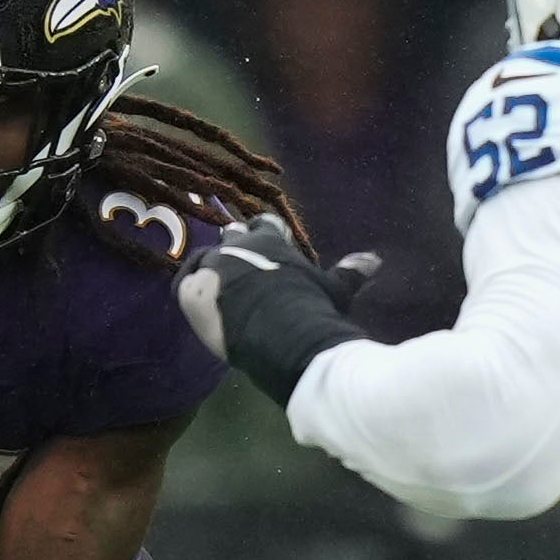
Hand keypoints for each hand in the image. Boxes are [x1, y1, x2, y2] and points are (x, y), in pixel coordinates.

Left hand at [182, 212, 366, 404]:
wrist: (282, 335)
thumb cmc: (313, 309)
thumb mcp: (334, 289)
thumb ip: (350, 271)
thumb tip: (375, 259)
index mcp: (271, 240)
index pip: (264, 224)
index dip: (265, 234)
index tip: (267, 246)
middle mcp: (238, 245)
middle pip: (231, 235)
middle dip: (235, 246)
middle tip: (240, 268)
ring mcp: (212, 266)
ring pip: (206, 256)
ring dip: (213, 268)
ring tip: (218, 287)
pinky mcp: (192, 290)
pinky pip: (183, 280)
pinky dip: (191, 286)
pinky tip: (199, 300)